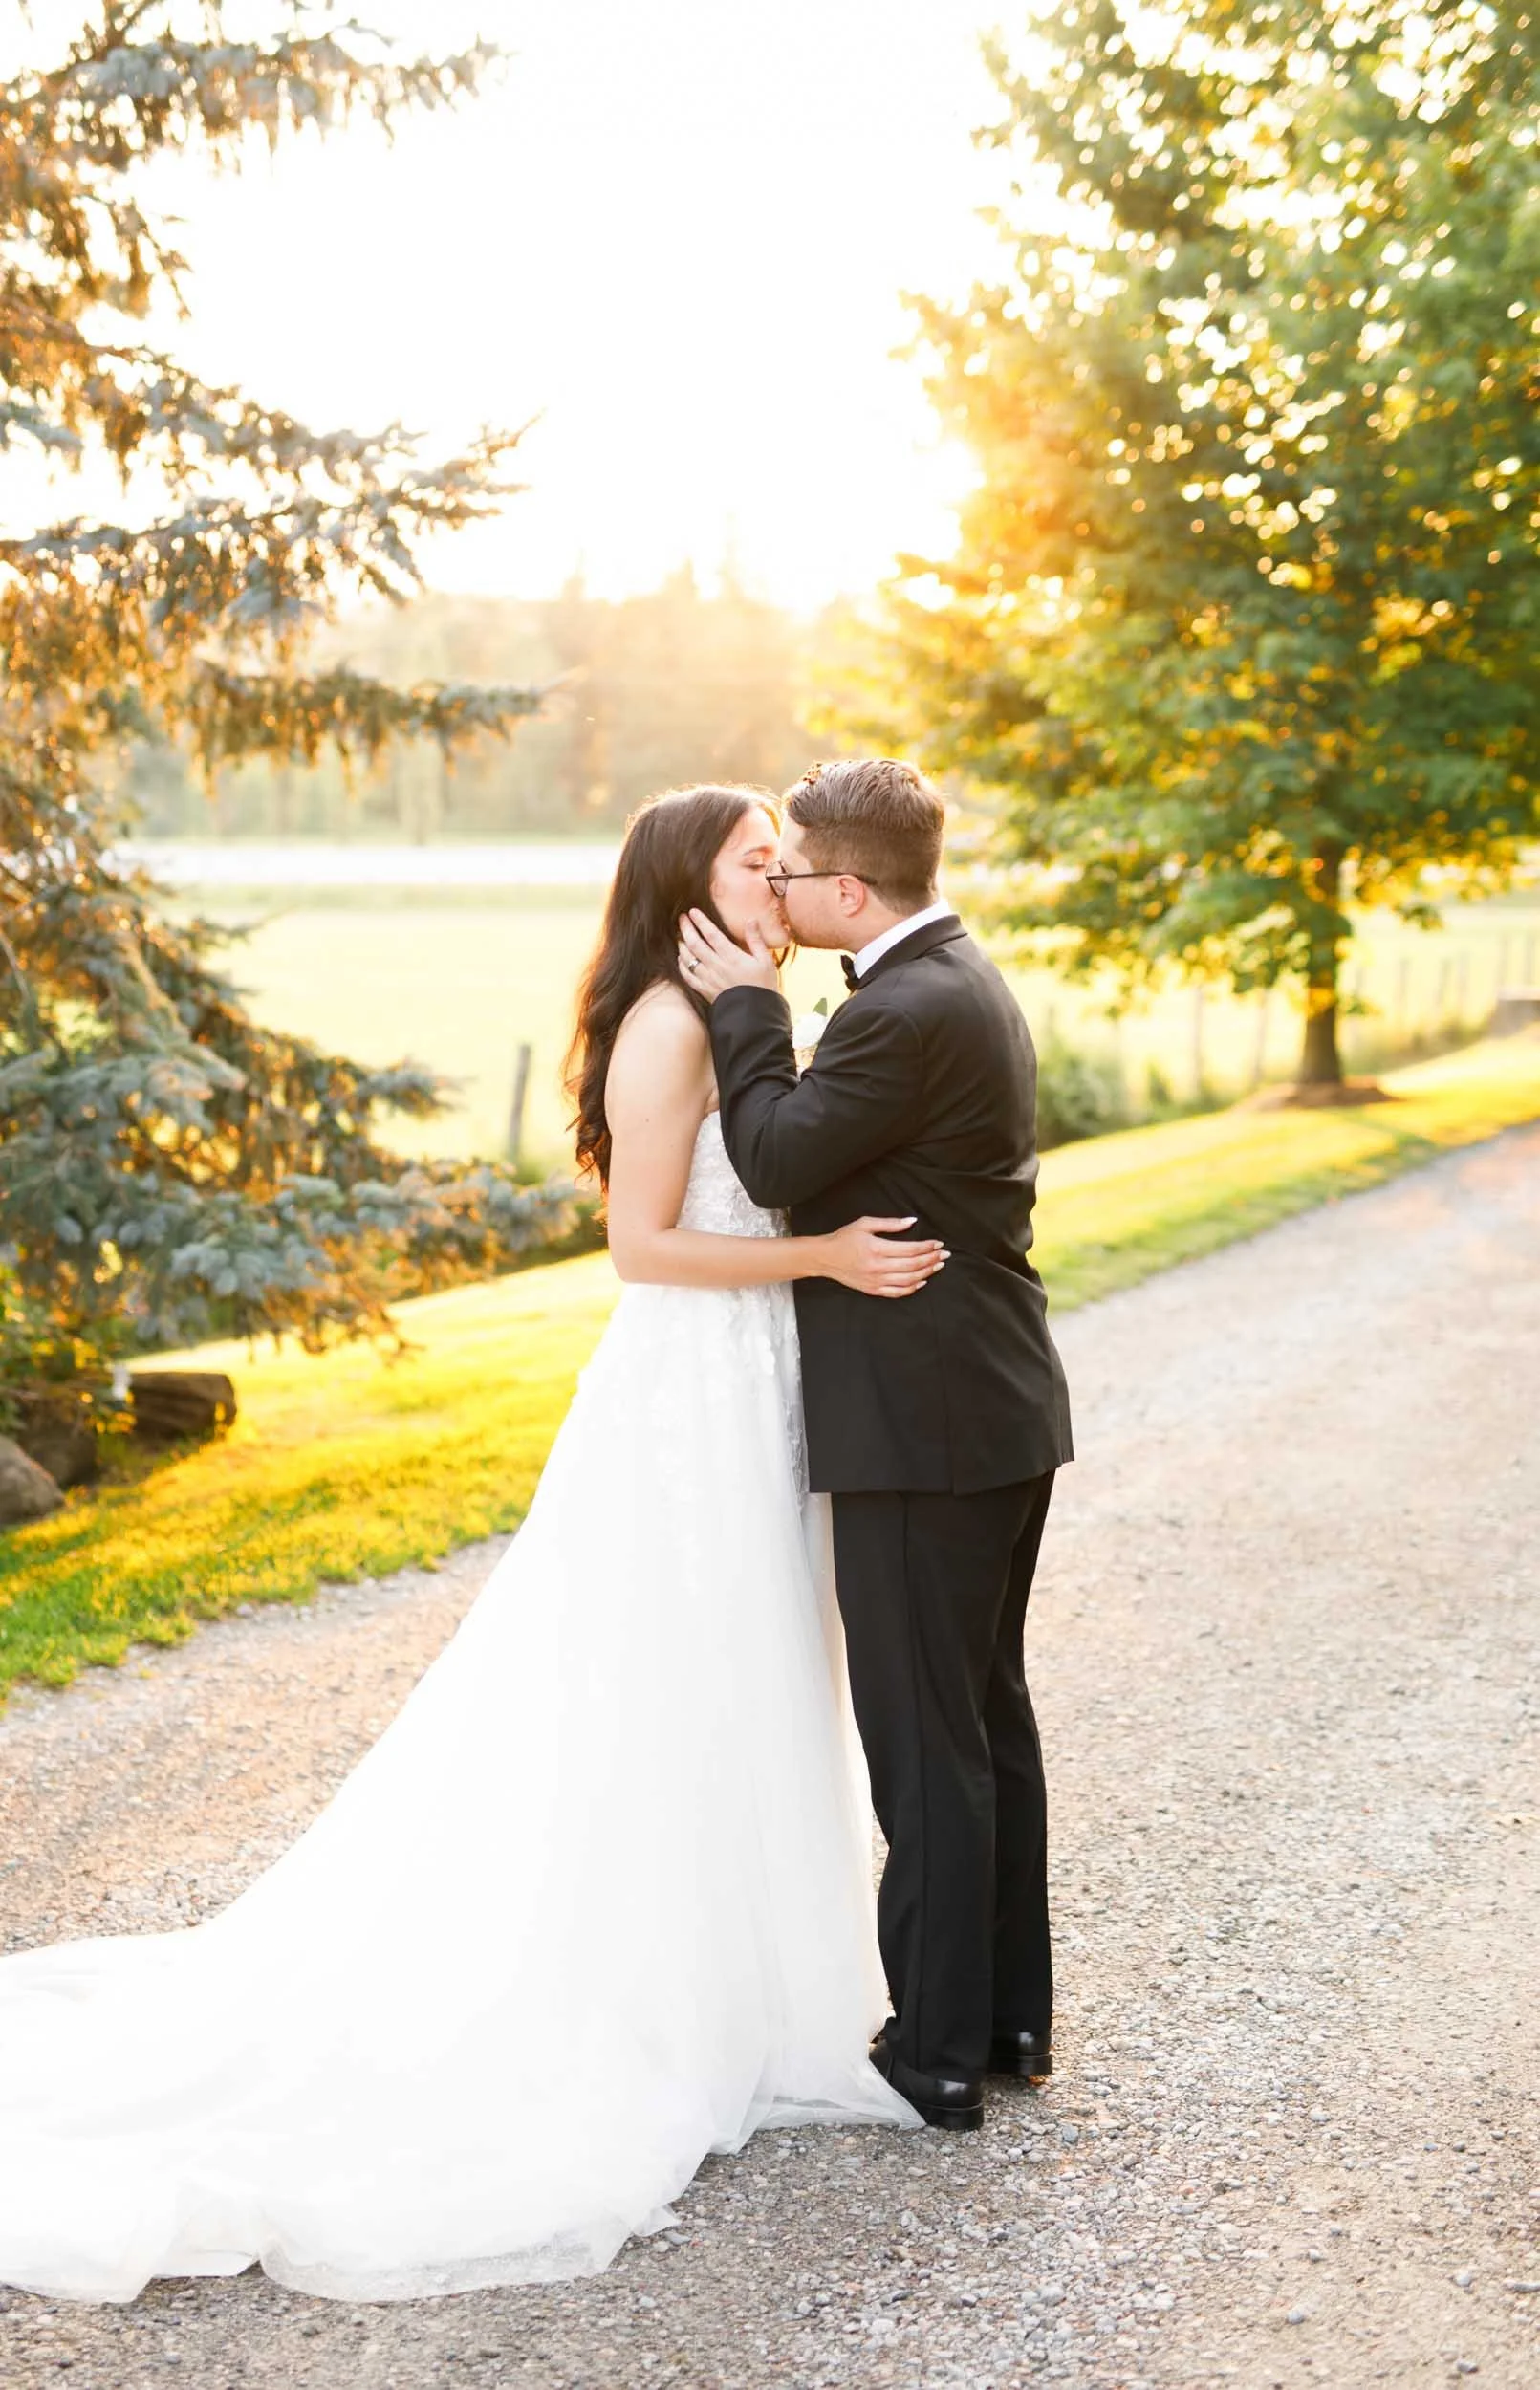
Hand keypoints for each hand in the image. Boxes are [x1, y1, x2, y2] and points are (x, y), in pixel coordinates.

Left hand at [677, 907, 779, 1000]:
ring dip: (682, 945)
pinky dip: (682, 966)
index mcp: (732, 956)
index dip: (701, 921)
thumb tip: (751, 920)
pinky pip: (688, 976)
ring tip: (679, 936)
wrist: (756, 1015)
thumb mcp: (765, 961)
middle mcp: (717, 966)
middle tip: (681, 918)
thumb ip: (756, 939)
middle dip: (686, 929)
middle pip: (696, 943)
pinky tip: (680, 959)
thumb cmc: (763, 986)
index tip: (693, 912)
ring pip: (689, 959)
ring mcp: (709, 979)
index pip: (712, 934)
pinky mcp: (705, 991)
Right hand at [819, 1216, 947, 1299]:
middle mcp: (878, 1267)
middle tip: (944, 1255)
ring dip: (926, 1273)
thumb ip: (890, 1223)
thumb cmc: (844, 1238)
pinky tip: (921, 1281)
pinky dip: (912, 1288)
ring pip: (908, 1280)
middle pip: (913, 1265)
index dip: (927, 1246)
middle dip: (932, 1259)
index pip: (910, 1249)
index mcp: (877, 1248)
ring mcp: (876, 1281)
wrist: (825, 1257)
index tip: (938, 1243)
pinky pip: (897, 1292)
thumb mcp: (865, 1223)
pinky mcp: (873, 1290)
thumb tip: (912, 1221)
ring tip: (937, 1266)